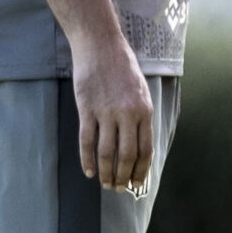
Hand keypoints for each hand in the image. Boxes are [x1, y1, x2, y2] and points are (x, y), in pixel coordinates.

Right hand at [71, 34, 153, 191]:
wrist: (99, 44)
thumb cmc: (121, 66)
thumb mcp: (140, 89)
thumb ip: (140, 115)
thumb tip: (138, 145)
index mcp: (144, 110)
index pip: (145, 149)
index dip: (141, 170)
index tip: (137, 183)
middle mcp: (127, 113)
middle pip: (127, 155)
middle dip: (124, 176)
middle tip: (119, 188)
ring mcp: (106, 112)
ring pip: (107, 152)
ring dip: (107, 173)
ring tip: (106, 184)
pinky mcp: (86, 109)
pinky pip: (87, 141)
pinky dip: (88, 159)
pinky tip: (90, 171)